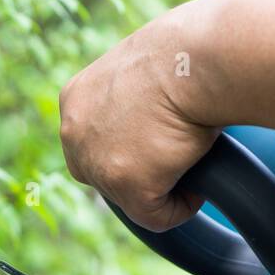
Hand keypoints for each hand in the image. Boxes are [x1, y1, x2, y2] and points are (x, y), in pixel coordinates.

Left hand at [59, 5, 216, 231]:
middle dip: (139, 174)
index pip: (91, 143)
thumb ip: (132, 102)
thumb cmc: (183, 56)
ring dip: (162, 188)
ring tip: (191, 167)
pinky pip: (157, 217)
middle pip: (104, 175)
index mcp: (76, 99)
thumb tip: (153, 123)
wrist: (194, 60)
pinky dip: (182, 207)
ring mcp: (97, 162)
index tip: (156, 146)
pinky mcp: (126, 187)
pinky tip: (200, 186)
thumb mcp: (142, 73)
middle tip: (174, 159)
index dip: (126, 152)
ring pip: (131, 198)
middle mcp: (74, 133)